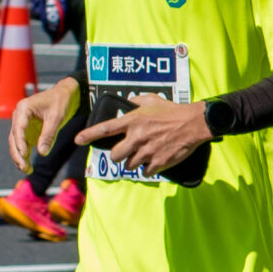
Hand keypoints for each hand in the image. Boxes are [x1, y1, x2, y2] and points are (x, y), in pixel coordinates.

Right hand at [8, 77, 79, 172]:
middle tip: (24, 167)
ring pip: (16, 142)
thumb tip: (42, 153)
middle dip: (18, 154)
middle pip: (14, 137)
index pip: (18, 128)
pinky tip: (28, 165)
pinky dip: (25, 154)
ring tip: (26, 169)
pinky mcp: (28, 129)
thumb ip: (49, 135)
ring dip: (20, 156)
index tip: (24, 155)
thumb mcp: (57, 118)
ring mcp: (22, 123)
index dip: (20, 143)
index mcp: (23, 109)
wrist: (66, 94)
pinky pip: (23, 143)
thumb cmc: (61, 102)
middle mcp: (19, 116)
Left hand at [76, 93, 213, 174]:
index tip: (78, 140)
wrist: (194, 123)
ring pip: (129, 165)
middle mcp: (137, 137)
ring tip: (143, 155)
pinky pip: (145, 172)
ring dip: (134, 162)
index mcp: (132, 121)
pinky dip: (147, 169)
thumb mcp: (151, 99)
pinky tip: (153, 162)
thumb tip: (126, 102)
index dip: (88, 135)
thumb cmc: (173, 110)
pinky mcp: (159, 162)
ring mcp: (147, 151)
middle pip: (115, 155)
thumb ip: (135, 101)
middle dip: (119, 154)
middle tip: (127, 151)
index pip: (104, 129)